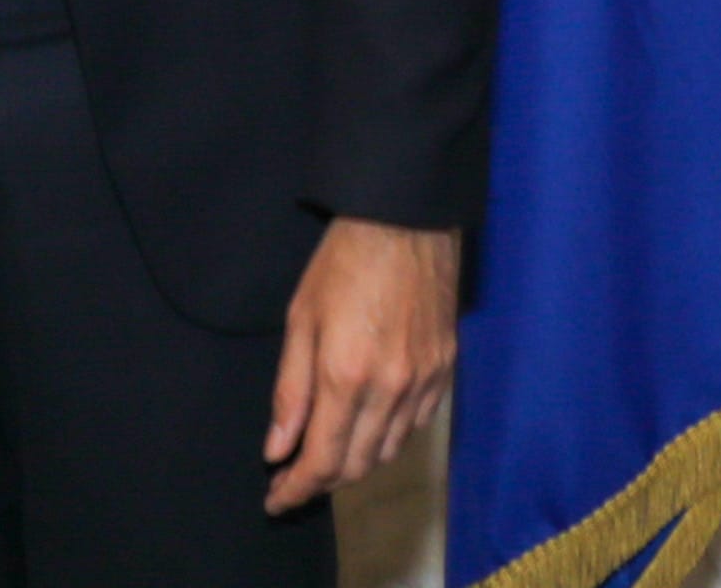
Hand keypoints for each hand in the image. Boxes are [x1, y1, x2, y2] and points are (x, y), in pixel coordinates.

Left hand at [263, 218, 459, 513]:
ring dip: (355, 465)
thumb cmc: (342, 263)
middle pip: (357, 465)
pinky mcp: (444, 372)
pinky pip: (414, 426)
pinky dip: (387, 440)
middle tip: (294, 483)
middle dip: (322, 482)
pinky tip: (367, 431)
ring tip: (325, 461)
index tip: (276, 500)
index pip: (322, 460)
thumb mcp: (299, 320)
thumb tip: (277, 450)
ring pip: (388, 452)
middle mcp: (390, 389)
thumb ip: (290, 392)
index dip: (297, 489)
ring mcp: (423, 383)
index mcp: (346, 376)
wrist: (406, 221)